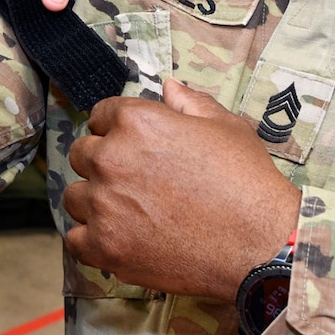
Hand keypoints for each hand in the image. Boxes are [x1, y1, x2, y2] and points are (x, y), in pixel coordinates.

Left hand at [62, 80, 300, 300]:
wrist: (260, 245)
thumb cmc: (247, 183)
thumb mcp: (225, 127)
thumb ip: (190, 102)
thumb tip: (168, 86)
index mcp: (136, 121)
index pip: (100, 115)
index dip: (116, 129)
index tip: (131, 145)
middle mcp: (111, 159)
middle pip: (81, 154)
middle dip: (102, 163)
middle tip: (133, 181)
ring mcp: (104, 205)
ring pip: (75, 197)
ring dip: (95, 202)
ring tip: (129, 213)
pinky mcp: (103, 247)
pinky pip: (74, 239)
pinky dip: (92, 240)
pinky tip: (118, 239)